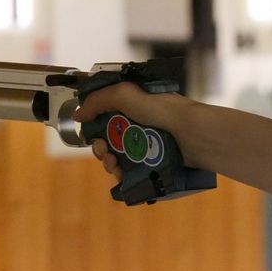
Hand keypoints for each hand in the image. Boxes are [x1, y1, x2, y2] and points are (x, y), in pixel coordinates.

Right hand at [73, 82, 194, 181]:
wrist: (193, 135)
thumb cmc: (163, 110)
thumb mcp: (126, 94)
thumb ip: (98, 100)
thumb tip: (78, 115)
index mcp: (134, 106)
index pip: (106, 117)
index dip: (94, 127)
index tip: (91, 134)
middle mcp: (141, 125)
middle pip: (110, 140)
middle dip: (101, 148)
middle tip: (104, 153)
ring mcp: (149, 145)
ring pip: (120, 157)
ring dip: (110, 163)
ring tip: (114, 166)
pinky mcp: (156, 162)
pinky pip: (133, 171)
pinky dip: (123, 174)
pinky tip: (121, 176)